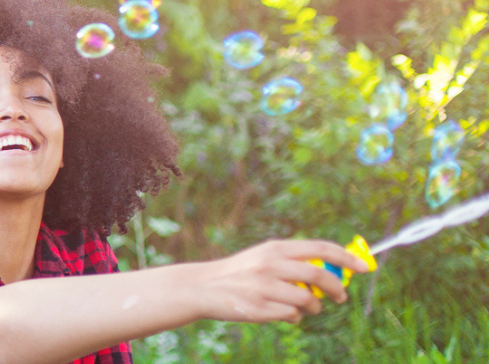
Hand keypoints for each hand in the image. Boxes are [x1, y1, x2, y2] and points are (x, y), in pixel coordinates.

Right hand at [189, 239, 370, 322]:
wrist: (202, 287)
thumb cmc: (241, 273)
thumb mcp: (264, 258)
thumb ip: (295, 261)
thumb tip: (335, 271)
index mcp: (275, 248)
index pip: (320, 249)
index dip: (346, 258)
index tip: (364, 267)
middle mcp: (271, 265)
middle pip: (319, 276)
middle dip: (337, 289)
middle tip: (341, 296)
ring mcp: (264, 288)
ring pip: (308, 300)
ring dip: (313, 307)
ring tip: (305, 307)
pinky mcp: (259, 308)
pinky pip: (292, 316)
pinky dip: (294, 317)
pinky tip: (281, 313)